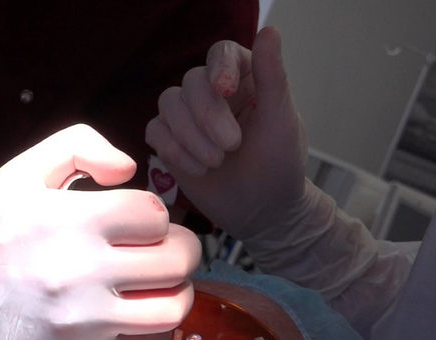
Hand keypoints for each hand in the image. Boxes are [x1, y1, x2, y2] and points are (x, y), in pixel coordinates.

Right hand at [0, 124, 199, 339]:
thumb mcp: (19, 169)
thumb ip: (79, 145)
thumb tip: (128, 166)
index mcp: (75, 216)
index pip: (157, 214)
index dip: (159, 218)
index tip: (143, 227)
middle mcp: (85, 266)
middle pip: (177, 262)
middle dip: (181, 256)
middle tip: (163, 258)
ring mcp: (82, 315)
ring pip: (171, 311)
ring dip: (174, 300)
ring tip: (155, 293)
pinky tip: (135, 328)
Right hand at [145, 27, 313, 240]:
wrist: (263, 212)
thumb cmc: (279, 166)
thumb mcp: (282, 121)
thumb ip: (273, 77)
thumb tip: (269, 31)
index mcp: (244, 77)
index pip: (221, 53)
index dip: (219, 68)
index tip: (225, 90)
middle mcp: (213, 92)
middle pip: (191, 82)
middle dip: (207, 116)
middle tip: (231, 146)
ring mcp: (188, 117)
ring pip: (168, 104)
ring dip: (190, 136)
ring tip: (216, 163)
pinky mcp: (170, 142)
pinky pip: (154, 131)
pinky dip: (173, 150)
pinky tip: (198, 170)